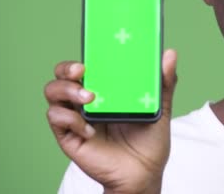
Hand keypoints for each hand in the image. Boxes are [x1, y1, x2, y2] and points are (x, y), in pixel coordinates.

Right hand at [44, 49, 177, 193]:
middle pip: (62, 75)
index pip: (85, 65)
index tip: (91, 50)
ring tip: (89, 97)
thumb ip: (164, 83)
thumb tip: (170, 54)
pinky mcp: (69, 136)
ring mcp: (76, 117)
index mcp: (105, 89)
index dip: (83, 54)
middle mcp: (86, 100)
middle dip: (66, 68)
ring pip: (53, 92)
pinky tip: (90, 129)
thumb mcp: (160, 108)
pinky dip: (70, 119)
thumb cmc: (149, 140)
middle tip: (82, 70)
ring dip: (66, 89)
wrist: (144, 173)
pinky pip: (57, 119)